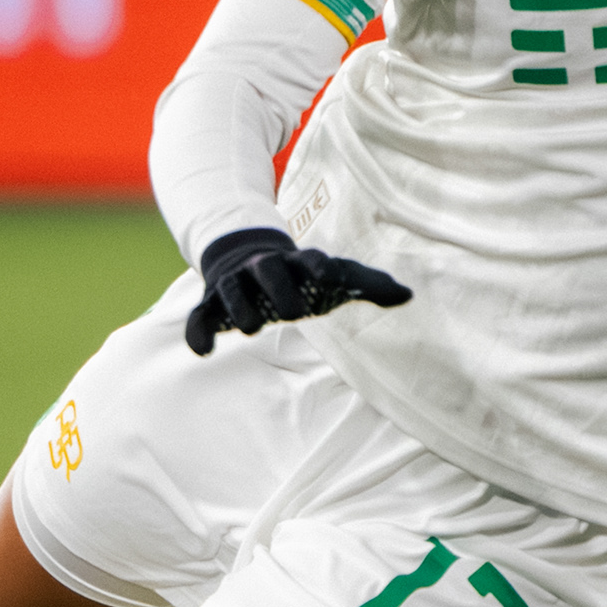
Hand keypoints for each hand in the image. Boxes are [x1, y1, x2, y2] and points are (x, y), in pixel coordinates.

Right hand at [184, 227, 413, 356]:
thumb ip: (367, 285)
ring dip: (241, 308)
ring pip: (232, 292)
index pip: (310, 260)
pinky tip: (203, 351)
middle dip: (280, 289)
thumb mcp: (332, 278)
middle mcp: (265, 268)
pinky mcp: (212, 303)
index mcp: (298, 262)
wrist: (248, 255)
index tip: (329, 276)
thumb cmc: (302, 276)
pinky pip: (199, 316)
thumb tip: (408, 295)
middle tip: (293, 313)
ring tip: (252, 328)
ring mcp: (236, 284)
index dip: (319, 266)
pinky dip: (198, 331)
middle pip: (269, 271)